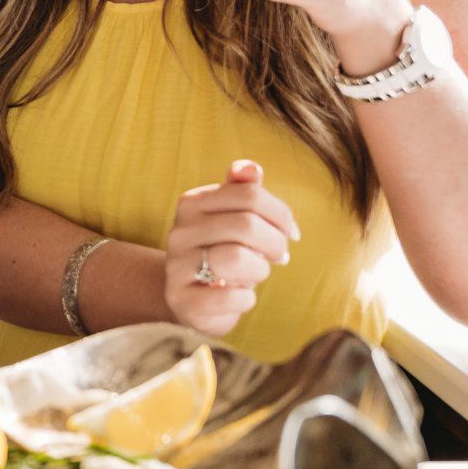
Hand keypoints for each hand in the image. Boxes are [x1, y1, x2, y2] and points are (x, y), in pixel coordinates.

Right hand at [163, 160, 298, 336]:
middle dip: (275, 243)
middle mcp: (179, 231)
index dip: (281, 215)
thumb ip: (243, 191)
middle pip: (246, 224)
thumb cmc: (221, 252)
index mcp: (192, 203)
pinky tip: (241, 296)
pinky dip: (246, 298)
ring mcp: (176, 266)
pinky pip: (229, 296)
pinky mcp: (181, 300)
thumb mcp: (233, 219)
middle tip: (280, 257)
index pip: (249, 194)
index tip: (291, 233)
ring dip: (260, 269)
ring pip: (236, 258)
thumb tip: (252, 169)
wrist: (190, 297)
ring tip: (257, 273)